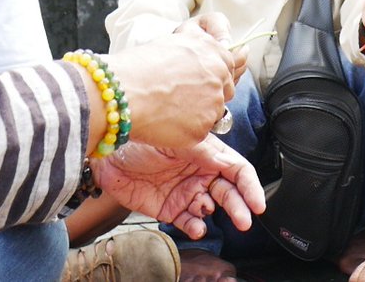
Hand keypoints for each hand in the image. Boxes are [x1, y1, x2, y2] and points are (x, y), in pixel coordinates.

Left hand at [94, 134, 265, 238]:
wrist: (107, 154)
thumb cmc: (140, 138)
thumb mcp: (176, 139)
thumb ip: (203, 152)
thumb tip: (228, 164)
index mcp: (207, 153)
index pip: (237, 170)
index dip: (250, 186)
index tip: (258, 203)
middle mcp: (200, 174)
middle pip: (229, 192)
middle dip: (239, 206)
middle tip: (245, 220)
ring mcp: (186, 192)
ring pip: (211, 209)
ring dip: (216, 216)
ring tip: (208, 214)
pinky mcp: (170, 210)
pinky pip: (189, 223)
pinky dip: (196, 227)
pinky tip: (195, 227)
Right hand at [105, 16, 242, 147]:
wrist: (121, 93)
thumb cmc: (137, 67)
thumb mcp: (171, 43)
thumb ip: (196, 50)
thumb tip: (207, 51)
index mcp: (211, 50)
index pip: (229, 63)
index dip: (212, 73)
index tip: (199, 80)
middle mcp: (218, 75)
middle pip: (226, 89)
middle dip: (209, 94)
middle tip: (182, 97)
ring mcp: (214, 102)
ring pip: (214, 112)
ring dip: (198, 113)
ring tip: (168, 109)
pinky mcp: (204, 128)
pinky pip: (200, 131)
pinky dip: (186, 130)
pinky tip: (165, 122)